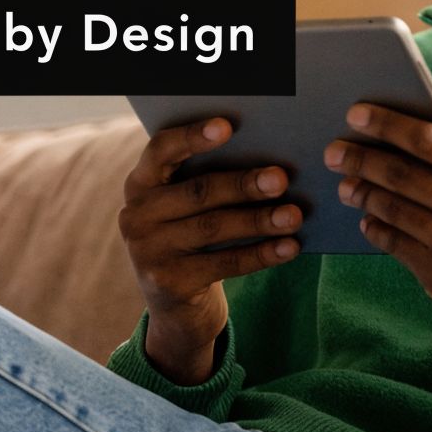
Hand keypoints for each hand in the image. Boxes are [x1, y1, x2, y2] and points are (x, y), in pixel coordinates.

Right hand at [121, 117, 301, 383]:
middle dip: (243, 184)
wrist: (175, 305)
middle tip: (282, 178)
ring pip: (213, 228)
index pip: (161, 149)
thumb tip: (271, 158)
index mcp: (141, 182)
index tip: (227, 126)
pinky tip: (290, 247)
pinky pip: (223, 264)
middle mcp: (137, 214)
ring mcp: (149, 251)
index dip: (193, 136)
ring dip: (258, 220)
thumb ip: (210, 179)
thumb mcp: (188, 207)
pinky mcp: (168, 284)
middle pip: (197, 192)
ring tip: (294, 215)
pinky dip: (261, 254)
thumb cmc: (193, 236)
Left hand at [325, 87, 431, 363]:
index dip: (389, 124)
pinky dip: (375, 227)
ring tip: (347, 183)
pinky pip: (393, 243)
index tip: (358, 114)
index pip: (431, 141)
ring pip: (392, 209)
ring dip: (362, 192)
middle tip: (335, 151)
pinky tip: (368, 218)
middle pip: (402, 174)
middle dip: (361, 158)